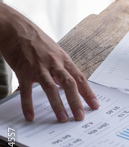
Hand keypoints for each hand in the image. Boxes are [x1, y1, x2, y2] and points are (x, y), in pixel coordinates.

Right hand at [0, 5, 98, 121]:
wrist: (16, 28)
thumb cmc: (36, 41)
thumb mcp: (54, 53)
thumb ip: (61, 69)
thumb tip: (66, 86)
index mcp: (64, 60)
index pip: (80, 78)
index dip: (88, 93)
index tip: (95, 105)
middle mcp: (54, 63)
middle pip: (69, 84)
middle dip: (76, 102)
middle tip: (80, 117)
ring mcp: (39, 67)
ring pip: (51, 88)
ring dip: (58, 105)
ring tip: (63, 119)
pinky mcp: (23, 70)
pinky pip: (26, 90)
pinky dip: (28, 105)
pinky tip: (31, 116)